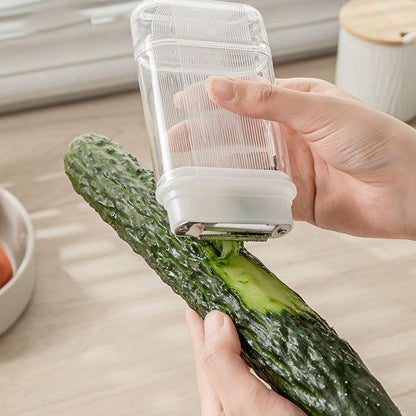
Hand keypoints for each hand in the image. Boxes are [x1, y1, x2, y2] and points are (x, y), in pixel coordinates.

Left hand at [185, 308, 306, 415]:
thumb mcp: (246, 406)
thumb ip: (225, 366)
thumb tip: (215, 319)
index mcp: (221, 409)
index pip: (205, 359)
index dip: (198, 327)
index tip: (194, 299)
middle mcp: (241, 406)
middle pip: (225, 358)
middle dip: (220, 328)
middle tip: (217, 299)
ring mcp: (265, 403)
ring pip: (251, 362)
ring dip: (247, 336)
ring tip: (242, 313)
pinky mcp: (290, 399)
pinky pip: (275, 368)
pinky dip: (273, 349)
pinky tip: (275, 340)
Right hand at [204, 77, 415, 239]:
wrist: (407, 191)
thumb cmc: (376, 140)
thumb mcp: (318, 110)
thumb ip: (267, 102)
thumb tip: (220, 87)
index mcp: (295, 104)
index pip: (245, 96)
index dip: (213, 98)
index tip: (183, 101)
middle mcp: (289, 135)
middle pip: (237, 136)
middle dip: (205, 138)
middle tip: (175, 143)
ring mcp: (289, 168)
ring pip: (244, 168)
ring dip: (216, 170)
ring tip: (186, 172)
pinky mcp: (293, 198)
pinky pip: (258, 198)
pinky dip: (238, 199)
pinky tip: (217, 198)